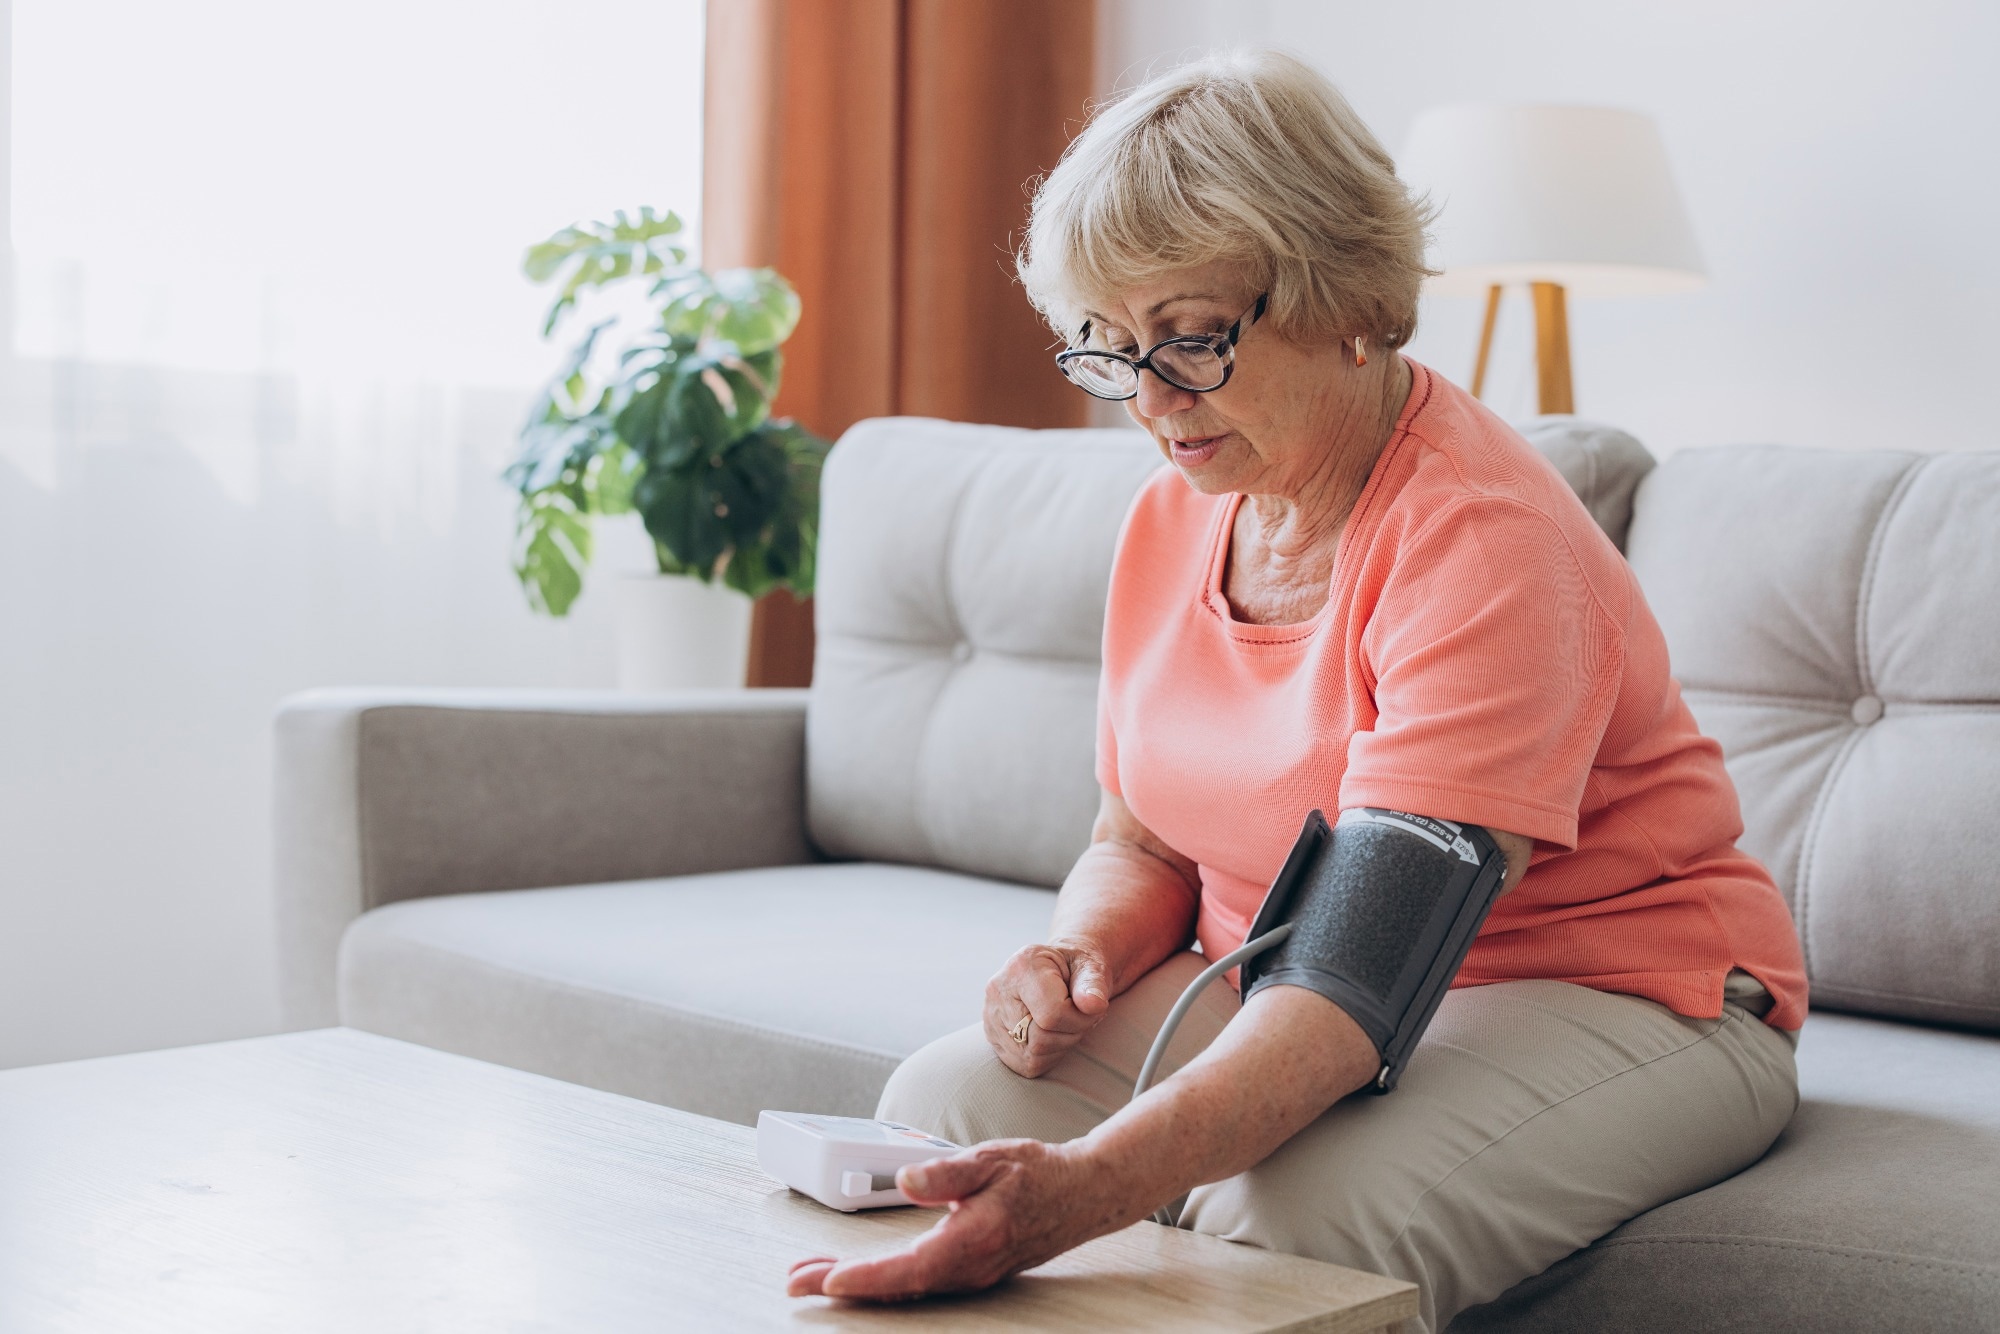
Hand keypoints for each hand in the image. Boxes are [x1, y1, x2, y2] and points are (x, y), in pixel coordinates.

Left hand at [785, 1139, 1135, 1300]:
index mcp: (971, 1241)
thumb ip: (946, 1173)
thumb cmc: (1040, 1174)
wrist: (1082, 1194)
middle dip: (841, 1286)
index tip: (826, 1280)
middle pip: (896, 1286)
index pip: (908, 1268)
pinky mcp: (968, 1270)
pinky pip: (917, 1283)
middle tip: (795, 1284)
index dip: (865, 1278)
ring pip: (904, 1287)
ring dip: (858, 1285)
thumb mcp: (991, 1159)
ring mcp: (969, 1274)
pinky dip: (882, 1281)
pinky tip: (861, 1276)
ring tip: (813, 1277)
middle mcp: (968, 1267)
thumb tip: (907, 1181)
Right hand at [983, 942, 1111, 1076]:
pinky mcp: (993, 1037)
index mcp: (1022, 966)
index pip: (1051, 1015)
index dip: (1080, 1019)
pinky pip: (1025, 1064)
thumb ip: (1093, 984)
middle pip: (1039, 1039)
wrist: (1059, 968)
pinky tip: (1053, 1033)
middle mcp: (998, 990)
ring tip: (1066, 1022)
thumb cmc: (1076, 967)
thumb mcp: (1091, 966)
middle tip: (1080, 1016)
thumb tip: (1094, 1005)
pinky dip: (1047, 1055)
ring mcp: (991, 1016)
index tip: (1091, 1007)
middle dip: (1071, 1033)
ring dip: (1059, 1046)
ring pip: (1032, 1056)